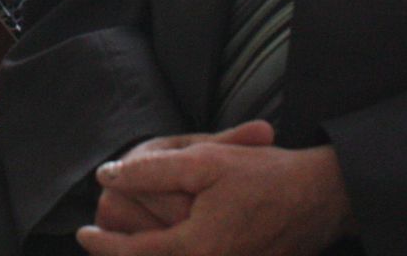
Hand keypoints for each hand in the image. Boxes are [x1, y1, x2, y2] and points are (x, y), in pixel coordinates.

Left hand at [77, 124, 352, 255]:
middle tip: (101, 239)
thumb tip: (107, 174)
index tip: (83, 233)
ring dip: (147, 255)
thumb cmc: (266, 176)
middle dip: (122, 255)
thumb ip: (151, 170)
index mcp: (199, 249)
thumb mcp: (205, 161)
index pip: (135, 255)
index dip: (103, 245)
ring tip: (125, 245)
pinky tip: (165, 246)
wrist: (323, 199)